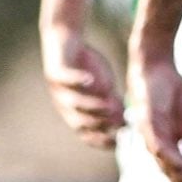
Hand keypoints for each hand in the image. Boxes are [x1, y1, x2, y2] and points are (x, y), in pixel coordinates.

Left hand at [40, 26, 126, 148]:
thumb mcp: (104, 86)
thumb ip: (112, 101)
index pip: (86, 133)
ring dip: (92, 106)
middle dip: (100, 125)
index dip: (100, 139)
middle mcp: (64, 105)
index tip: (118, 140)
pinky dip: (78, 80)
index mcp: (75, 112)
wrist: (66, 41)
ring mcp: (58, 90)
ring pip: (73, 103)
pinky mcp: (56, 72)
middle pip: (79, 122)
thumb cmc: (87, 65)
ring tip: (110, 105)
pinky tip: (90, 79)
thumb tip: (125, 120)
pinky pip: (66, 78)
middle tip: (118, 123)